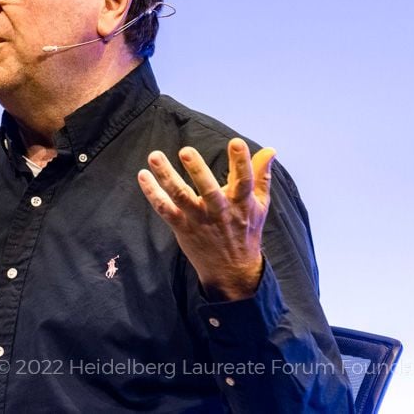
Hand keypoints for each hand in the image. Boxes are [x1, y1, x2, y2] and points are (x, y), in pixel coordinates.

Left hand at [137, 138, 274, 300]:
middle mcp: (220, 211)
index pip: (244, 180)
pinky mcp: (182, 228)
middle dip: (198, 171)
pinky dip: (152, 193)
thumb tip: (270, 150)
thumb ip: (260, 175)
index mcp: (242, 203)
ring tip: (155, 156)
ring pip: (181, 197)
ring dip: (166, 177)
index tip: (236, 142)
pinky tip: (143, 176)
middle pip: (209, 190)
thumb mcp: (259, 204)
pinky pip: (165, 210)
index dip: (242, 162)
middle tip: (186, 151)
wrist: (233, 271)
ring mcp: (199, 220)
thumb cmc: (246, 230)